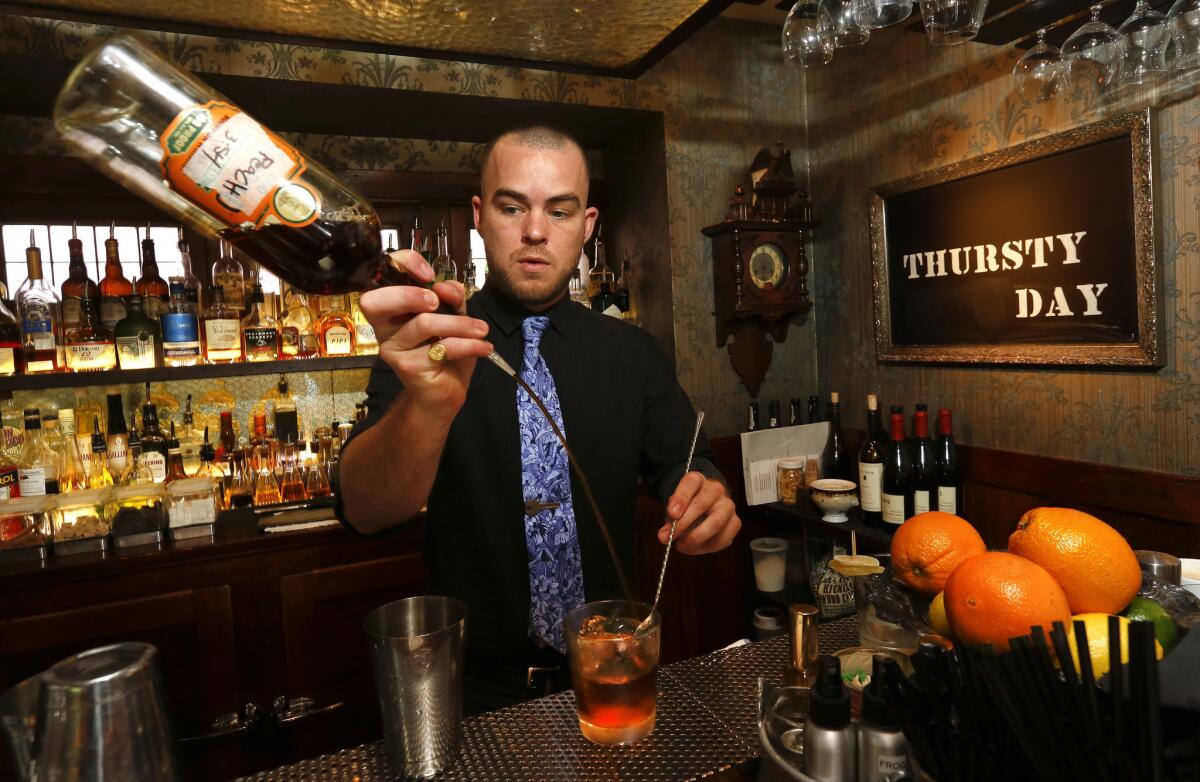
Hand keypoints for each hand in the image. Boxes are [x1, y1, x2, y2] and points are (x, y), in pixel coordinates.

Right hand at [358, 250, 492, 423]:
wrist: (445, 393)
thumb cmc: (446, 352)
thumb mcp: (453, 318)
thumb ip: (452, 299)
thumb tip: (447, 286)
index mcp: (392, 308)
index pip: (384, 274)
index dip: (404, 265)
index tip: (429, 274)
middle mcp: (385, 327)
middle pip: (378, 301)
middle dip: (411, 294)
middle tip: (438, 301)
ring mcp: (394, 348)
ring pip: (423, 323)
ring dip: (459, 324)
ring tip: (482, 330)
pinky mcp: (408, 367)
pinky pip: (442, 347)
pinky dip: (469, 345)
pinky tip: (483, 347)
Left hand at [659, 471, 740, 554]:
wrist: (704, 508)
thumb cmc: (687, 507)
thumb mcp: (674, 507)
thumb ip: (670, 519)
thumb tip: (664, 535)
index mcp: (698, 480)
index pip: (691, 482)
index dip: (681, 498)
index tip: (672, 513)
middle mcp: (716, 490)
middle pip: (702, 504)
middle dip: (684, 523)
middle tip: (670, 537)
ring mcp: (728, 505)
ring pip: (717, 522)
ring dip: (696, 537)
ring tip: (681, 545)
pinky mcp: (735, 522)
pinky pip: (724, 537)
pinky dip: (707, 546)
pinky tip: (694, 548)